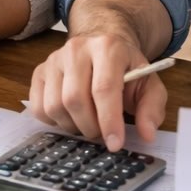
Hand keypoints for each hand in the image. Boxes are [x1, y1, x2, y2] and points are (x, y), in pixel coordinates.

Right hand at [29, 32, 166, 151]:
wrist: (103, 45)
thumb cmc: (126, 68)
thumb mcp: (148, 84)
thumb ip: (151, 107)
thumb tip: (147, 134)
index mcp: (108, 47)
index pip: (104, 88)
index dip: (109, 120)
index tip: (115, 144)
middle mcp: (77, 49)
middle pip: (75, 99)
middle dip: (90, 127)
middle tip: (101, 133)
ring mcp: (54, 59)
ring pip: (54, 106)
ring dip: (72, 126)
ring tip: (87, 123)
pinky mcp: (39, 71)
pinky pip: (38, 107)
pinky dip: (54, 122)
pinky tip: (70, 117)